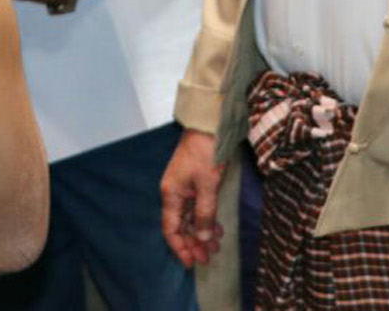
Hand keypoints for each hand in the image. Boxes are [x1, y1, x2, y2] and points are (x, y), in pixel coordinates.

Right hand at [160, 128, 227, 266]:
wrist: (209, 125)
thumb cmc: (205, 153)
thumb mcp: (207, 186)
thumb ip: (204, 214)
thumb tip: (200, 240)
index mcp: (171, 195)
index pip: (171, 229)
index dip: (179, 248)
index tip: (191, 263)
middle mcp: (174, 193)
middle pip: (181, 225)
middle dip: (194, 243)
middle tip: (209, 258)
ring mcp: (184, 187)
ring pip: (191, 217)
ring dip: (202, 232)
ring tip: (216, 246)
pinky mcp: (195, 182)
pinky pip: (198, 207)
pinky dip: (206, 219)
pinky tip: (217, 228)